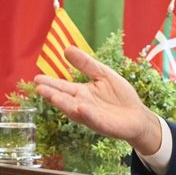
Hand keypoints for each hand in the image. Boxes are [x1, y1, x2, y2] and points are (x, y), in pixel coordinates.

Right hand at [33, 46, 161, 153]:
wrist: (138, 115)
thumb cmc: (119, 96)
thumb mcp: (102, 74)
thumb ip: (86, 64)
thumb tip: (67, 49)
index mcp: (81, 93)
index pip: (63, 87)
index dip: (50, 83)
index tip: (37, 79)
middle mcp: (82, 106)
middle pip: (64, 99)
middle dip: (52, 94)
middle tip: (39, 88)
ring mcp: (92, 116)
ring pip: (75, 110)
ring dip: (64, 104)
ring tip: (52, 97)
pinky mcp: (104, 125)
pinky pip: (94, 119)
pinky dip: (87, 114)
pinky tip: (80, 108)